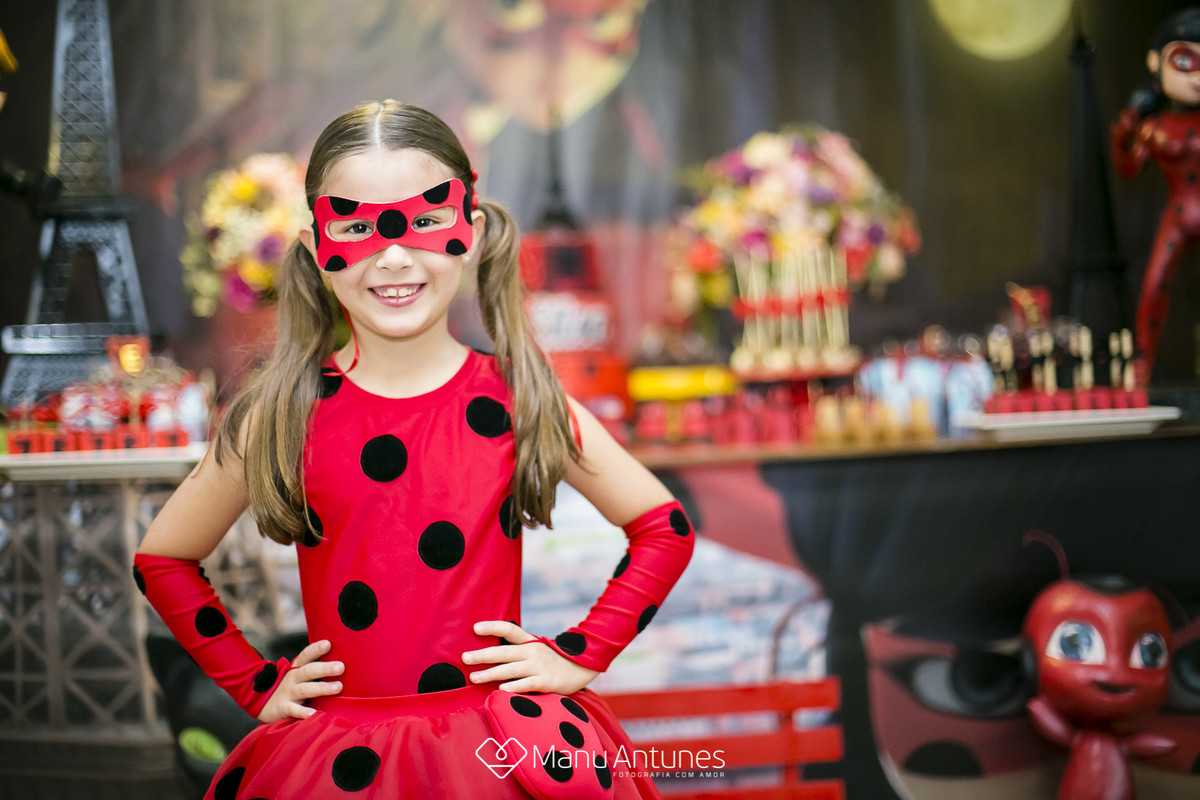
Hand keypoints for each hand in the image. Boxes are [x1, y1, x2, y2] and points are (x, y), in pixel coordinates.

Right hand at [256, 639, 343, 722]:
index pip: (306, 655)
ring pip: (305, 689)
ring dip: (322, 688)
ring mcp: (288, 693)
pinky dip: (304, 712)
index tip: (328, 644)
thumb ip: (317, 669)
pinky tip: (314, 714)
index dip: (316, 649)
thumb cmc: (291, 687)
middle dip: (325, 668)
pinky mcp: (283, 708)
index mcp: (297, 668)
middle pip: (309, 671)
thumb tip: (346, 661)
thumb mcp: (300, 675)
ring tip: (338, 687)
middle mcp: (292, 678)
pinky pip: (294, 710)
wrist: (263, 703)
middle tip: (341, 667)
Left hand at [463, 621, 599, 694]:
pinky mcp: (546, 681)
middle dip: (482, 655)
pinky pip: (526, 684)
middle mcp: (532, 652)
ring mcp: (539, 667)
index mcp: (529, 642)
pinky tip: (501, 690)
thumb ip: (516, 650)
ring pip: (510, 669)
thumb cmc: (551, 661)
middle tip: (465, 658)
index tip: (475, 628)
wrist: (581, 669)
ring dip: (491, 673)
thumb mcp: (536, 650)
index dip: (492, 627)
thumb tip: (489, 653)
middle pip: (504, 652)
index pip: (509, 630)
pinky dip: (513, 687)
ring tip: (474, 677)